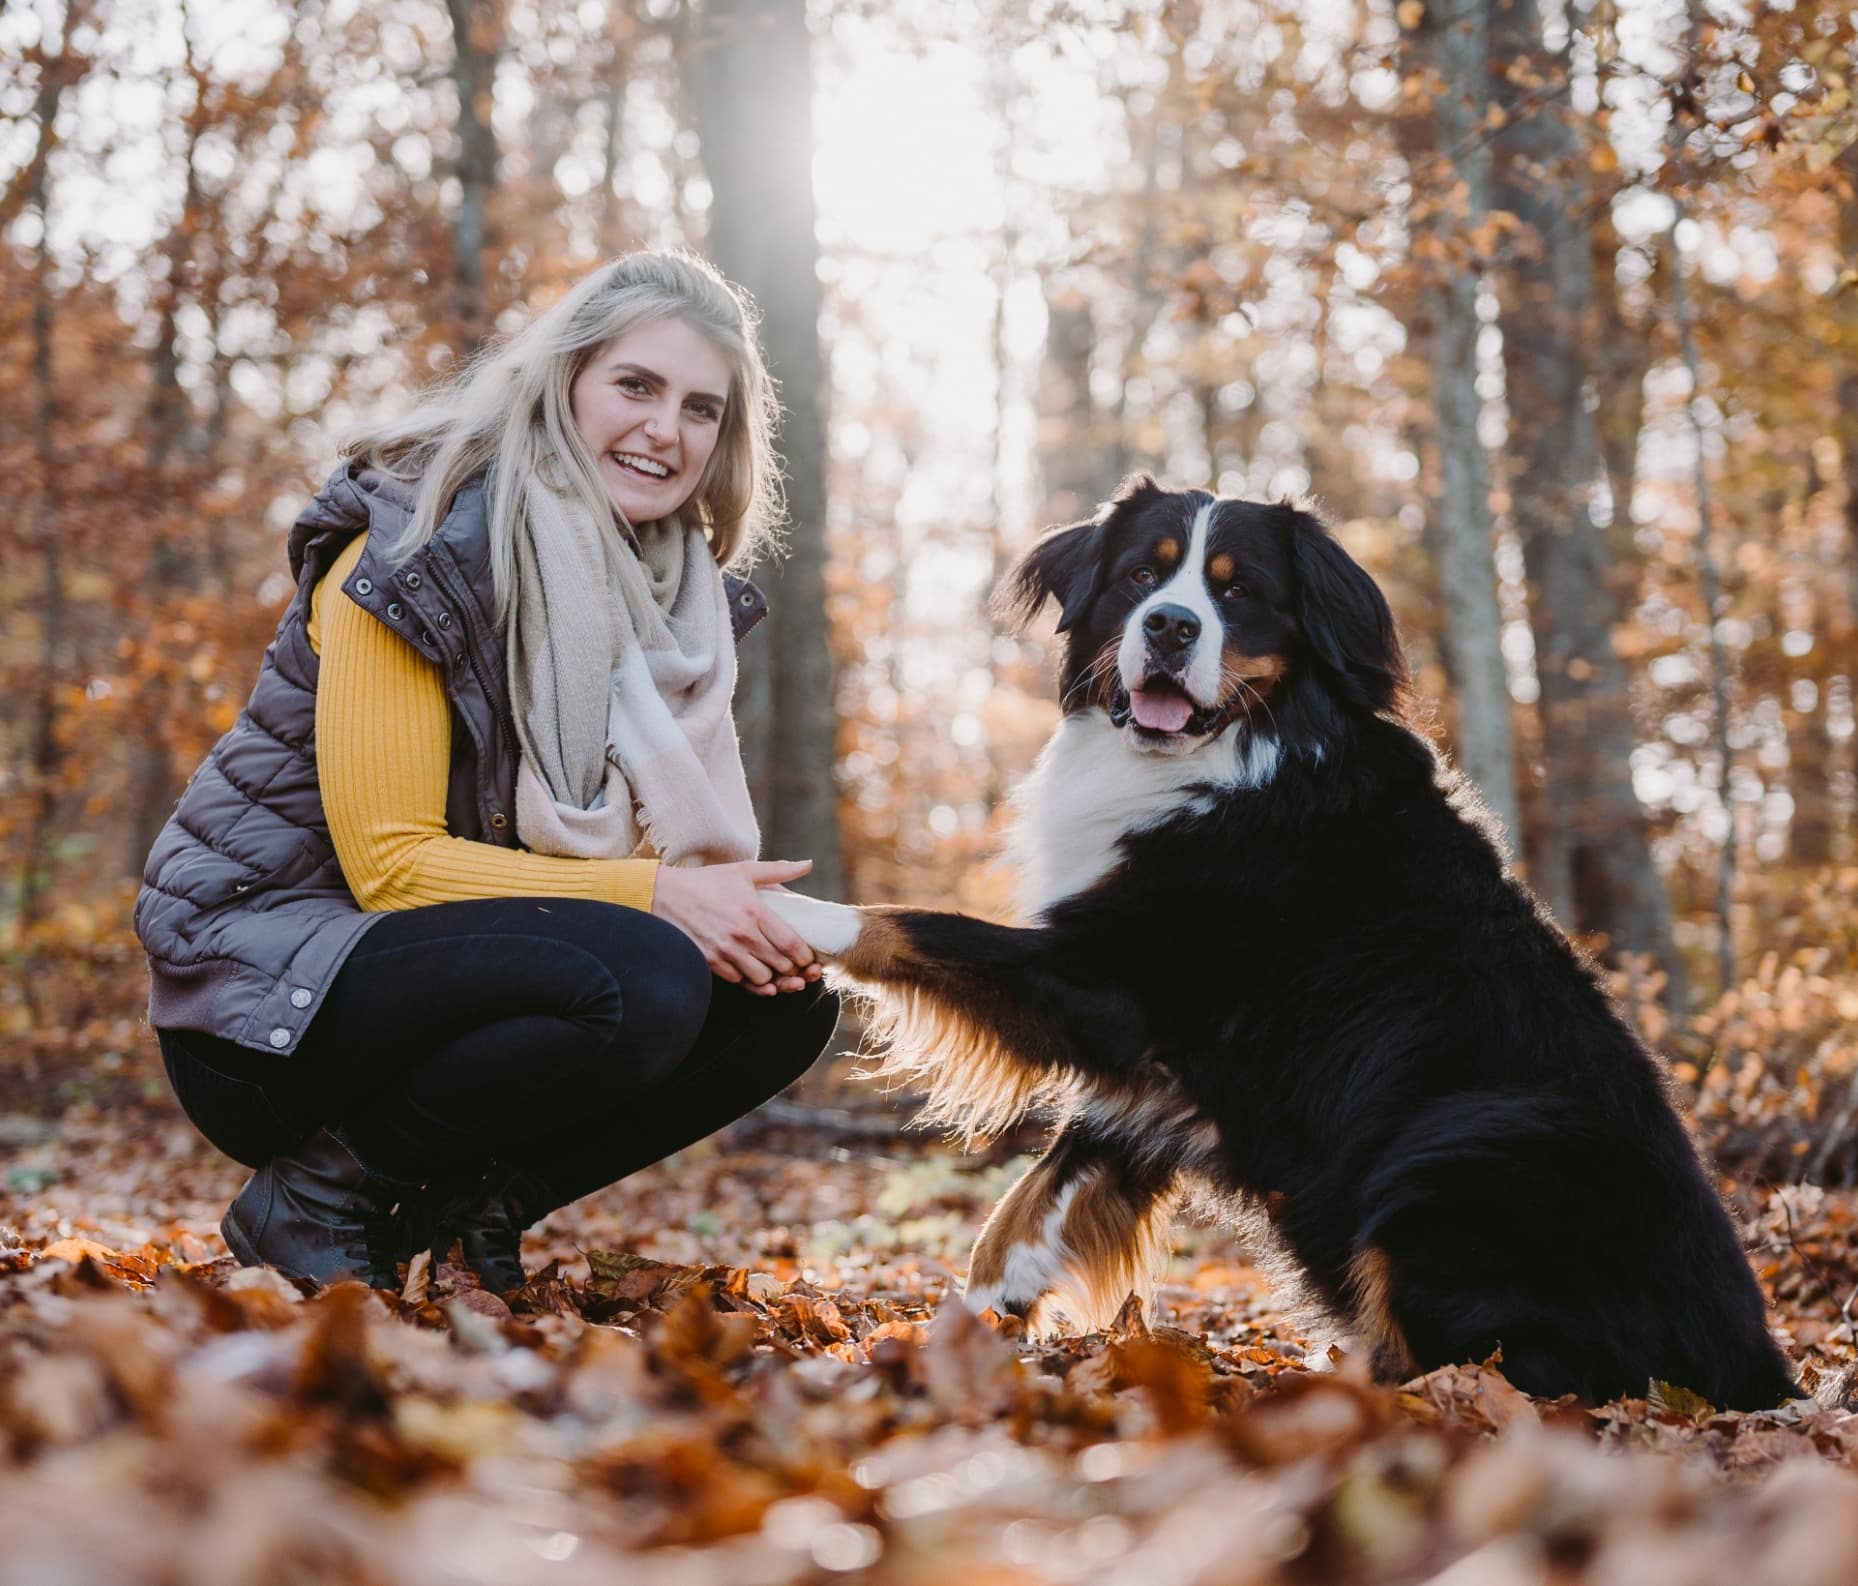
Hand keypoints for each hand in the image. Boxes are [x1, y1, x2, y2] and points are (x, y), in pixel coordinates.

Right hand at [651, 859, 823, 995]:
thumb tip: (808, 864)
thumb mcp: (743, 870)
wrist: (664, 895)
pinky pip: (737, 980)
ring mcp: (724, 950)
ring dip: (770, 976)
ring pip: (761, 978)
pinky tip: (749, 969)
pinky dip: (746, 978)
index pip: (790, 943)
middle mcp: (741, 933)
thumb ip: (778, 870)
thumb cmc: (707, 882)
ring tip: (771, 967)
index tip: (807, 957)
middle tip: (794, 965)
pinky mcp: (710, 962)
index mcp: (754, 911)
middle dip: (791, 968)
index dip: (804, 955)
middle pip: (780, 964)